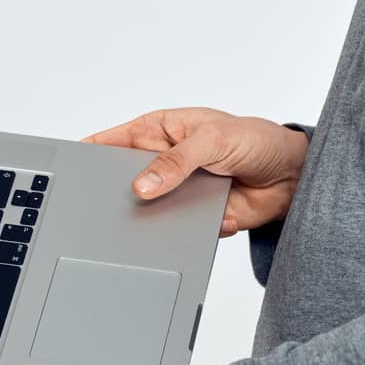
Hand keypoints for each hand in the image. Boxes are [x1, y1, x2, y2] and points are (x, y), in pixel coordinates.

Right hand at [83, 107, 307, 236]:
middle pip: (124, 181)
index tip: (70, 165)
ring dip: (153, 219)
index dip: (90, 152)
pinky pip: (176, 232)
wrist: (293, 178)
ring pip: (147, 212)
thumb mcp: (213, 140)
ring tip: (160, 220)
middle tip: (111, 202)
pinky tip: (209, 224)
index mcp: (160, 131)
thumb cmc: (256, 140)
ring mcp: (175, 192)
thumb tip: (143, 184)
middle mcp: (163, 162)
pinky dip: (185, 234)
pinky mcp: (192, 220)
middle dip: (118, 193)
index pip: (113, 141)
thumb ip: (176, 161)